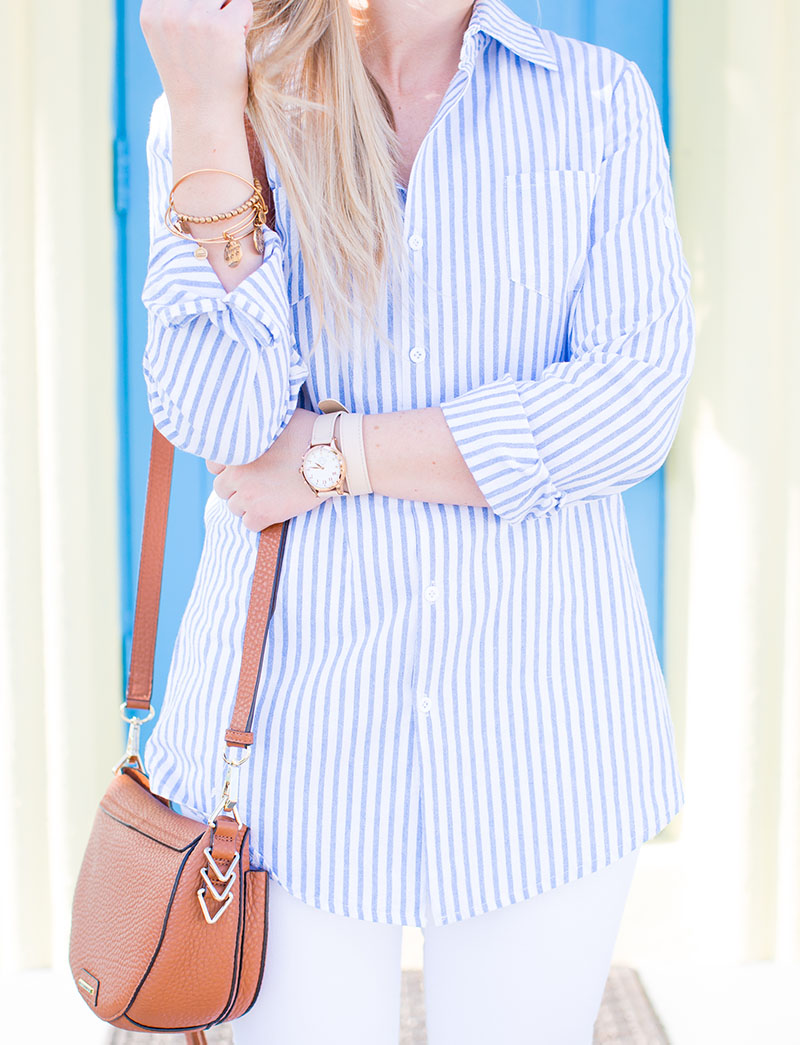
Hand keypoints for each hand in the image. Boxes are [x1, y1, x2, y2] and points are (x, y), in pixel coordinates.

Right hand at [139, 0, 253, 116]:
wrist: (205, 119)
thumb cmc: (193, 82)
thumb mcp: (170, 40)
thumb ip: (175, 10)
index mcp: (151, 12)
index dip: (194, 7)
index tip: (194, 38)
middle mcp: (168, 12)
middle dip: (212, 8)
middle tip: (212, 42)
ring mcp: (194, 18)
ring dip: (229, 14)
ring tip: (222, 44)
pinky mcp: (222, 27)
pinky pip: (243, 4)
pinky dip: (245, 23)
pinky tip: (234, 48)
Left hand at [206, 407, 323, 530]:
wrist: (329, 456)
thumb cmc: (309, 432)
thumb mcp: (278, 418)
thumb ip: (259, 425)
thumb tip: (254, 419)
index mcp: (237, 450)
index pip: (212, 465)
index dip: (227, 467)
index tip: (242, 467)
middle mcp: (236, 474)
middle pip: (221, 489)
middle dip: (236, 487)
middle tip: (257, 483)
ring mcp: (249, 496)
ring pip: (234, 508)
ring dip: (247, 504)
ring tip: (267, 496)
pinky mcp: (264, 514)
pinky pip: (249, 524)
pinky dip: (259, 519)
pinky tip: (272, 509)